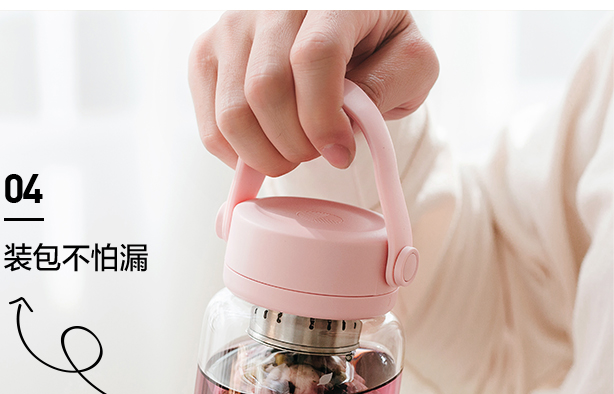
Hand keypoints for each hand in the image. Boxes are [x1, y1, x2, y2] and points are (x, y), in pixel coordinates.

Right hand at [188, 11, 437, 176]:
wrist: (335, 35)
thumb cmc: (376, 49)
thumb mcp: (409, 63)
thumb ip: (391, 85)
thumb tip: (344, 124)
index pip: (313, 55)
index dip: (324, 118)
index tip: (340, 154)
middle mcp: (271, 3)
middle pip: (266, 90)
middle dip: (295, 144)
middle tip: (317, 155)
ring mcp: (231, 27)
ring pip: (233, 115)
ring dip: (266, 156)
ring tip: (293, 154)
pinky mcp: (205, 56)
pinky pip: (212, 129)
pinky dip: (240, 157)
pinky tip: (268, 149)